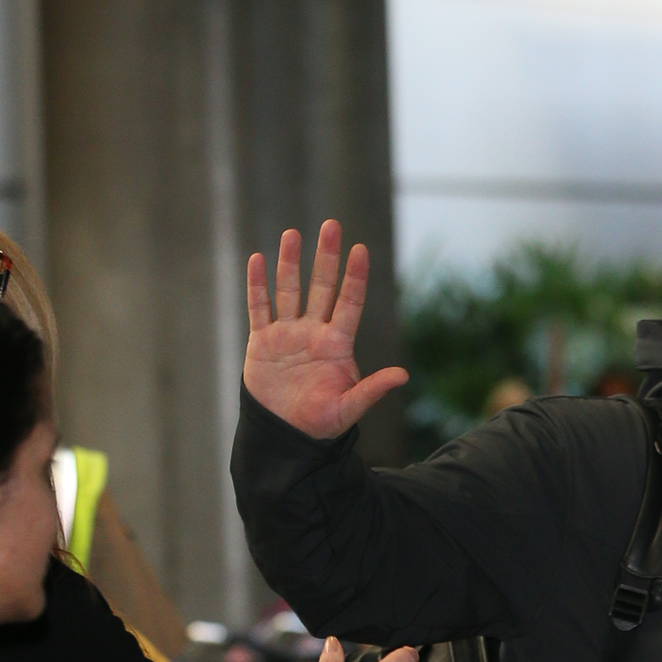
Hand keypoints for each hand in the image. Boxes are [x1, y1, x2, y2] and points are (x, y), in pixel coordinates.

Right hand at [244, 220, 409, 437]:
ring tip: (292, 234)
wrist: (285, 436)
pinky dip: (257, 285)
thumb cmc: (320, 423)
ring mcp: (287, 334)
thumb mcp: (348, 409)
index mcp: (336, 344)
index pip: (349, 303)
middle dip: (325, 258)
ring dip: (289, 263)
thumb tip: (403, 375)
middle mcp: (313, 332)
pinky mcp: (262, 342)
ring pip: (289, 291)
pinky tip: (258, 261)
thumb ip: (371, 390)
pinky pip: (259, 308)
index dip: (354, 277)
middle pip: (321, 287)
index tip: (360, 250)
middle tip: (331, 226)